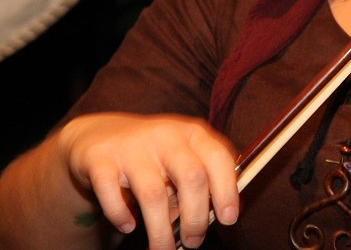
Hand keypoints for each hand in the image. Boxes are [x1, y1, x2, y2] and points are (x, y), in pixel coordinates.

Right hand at [57, 112, 238, 249]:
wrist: (100, 134)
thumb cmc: (153, 155)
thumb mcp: (181, 160)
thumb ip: (201, 183)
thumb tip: (222, 216)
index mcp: (193, 134)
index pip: (219, 158)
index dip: (227, 190)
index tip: (228, 219)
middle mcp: (166, 135)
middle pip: (191, 177)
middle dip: (196, 217)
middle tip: (194, 241)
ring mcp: (133, 146)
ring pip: (153, 193)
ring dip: (160, 229)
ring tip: (164, 249)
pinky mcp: (100, 159)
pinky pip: (111, 193)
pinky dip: (120, 215)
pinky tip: (128, 226)